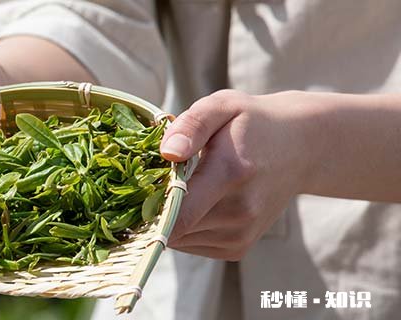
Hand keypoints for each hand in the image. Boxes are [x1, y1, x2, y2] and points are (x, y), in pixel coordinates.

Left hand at [162, 89, 317, 259]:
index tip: (132, 192)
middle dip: (152, 208)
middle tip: (151, 180)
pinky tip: (194, 202)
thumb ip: (191, 125)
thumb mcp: (222, 106)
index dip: (146, 208)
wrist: (301, 148)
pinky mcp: (237, 248)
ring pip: (177, 240)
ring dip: (168, 219)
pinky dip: (183, 227)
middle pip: (172, 227)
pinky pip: (190, 244)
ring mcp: (240, 234)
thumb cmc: (251, 123)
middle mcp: (239, 211)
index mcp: (231, 173)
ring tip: (179, 187)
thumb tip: (167, 152)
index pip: (178, 212)